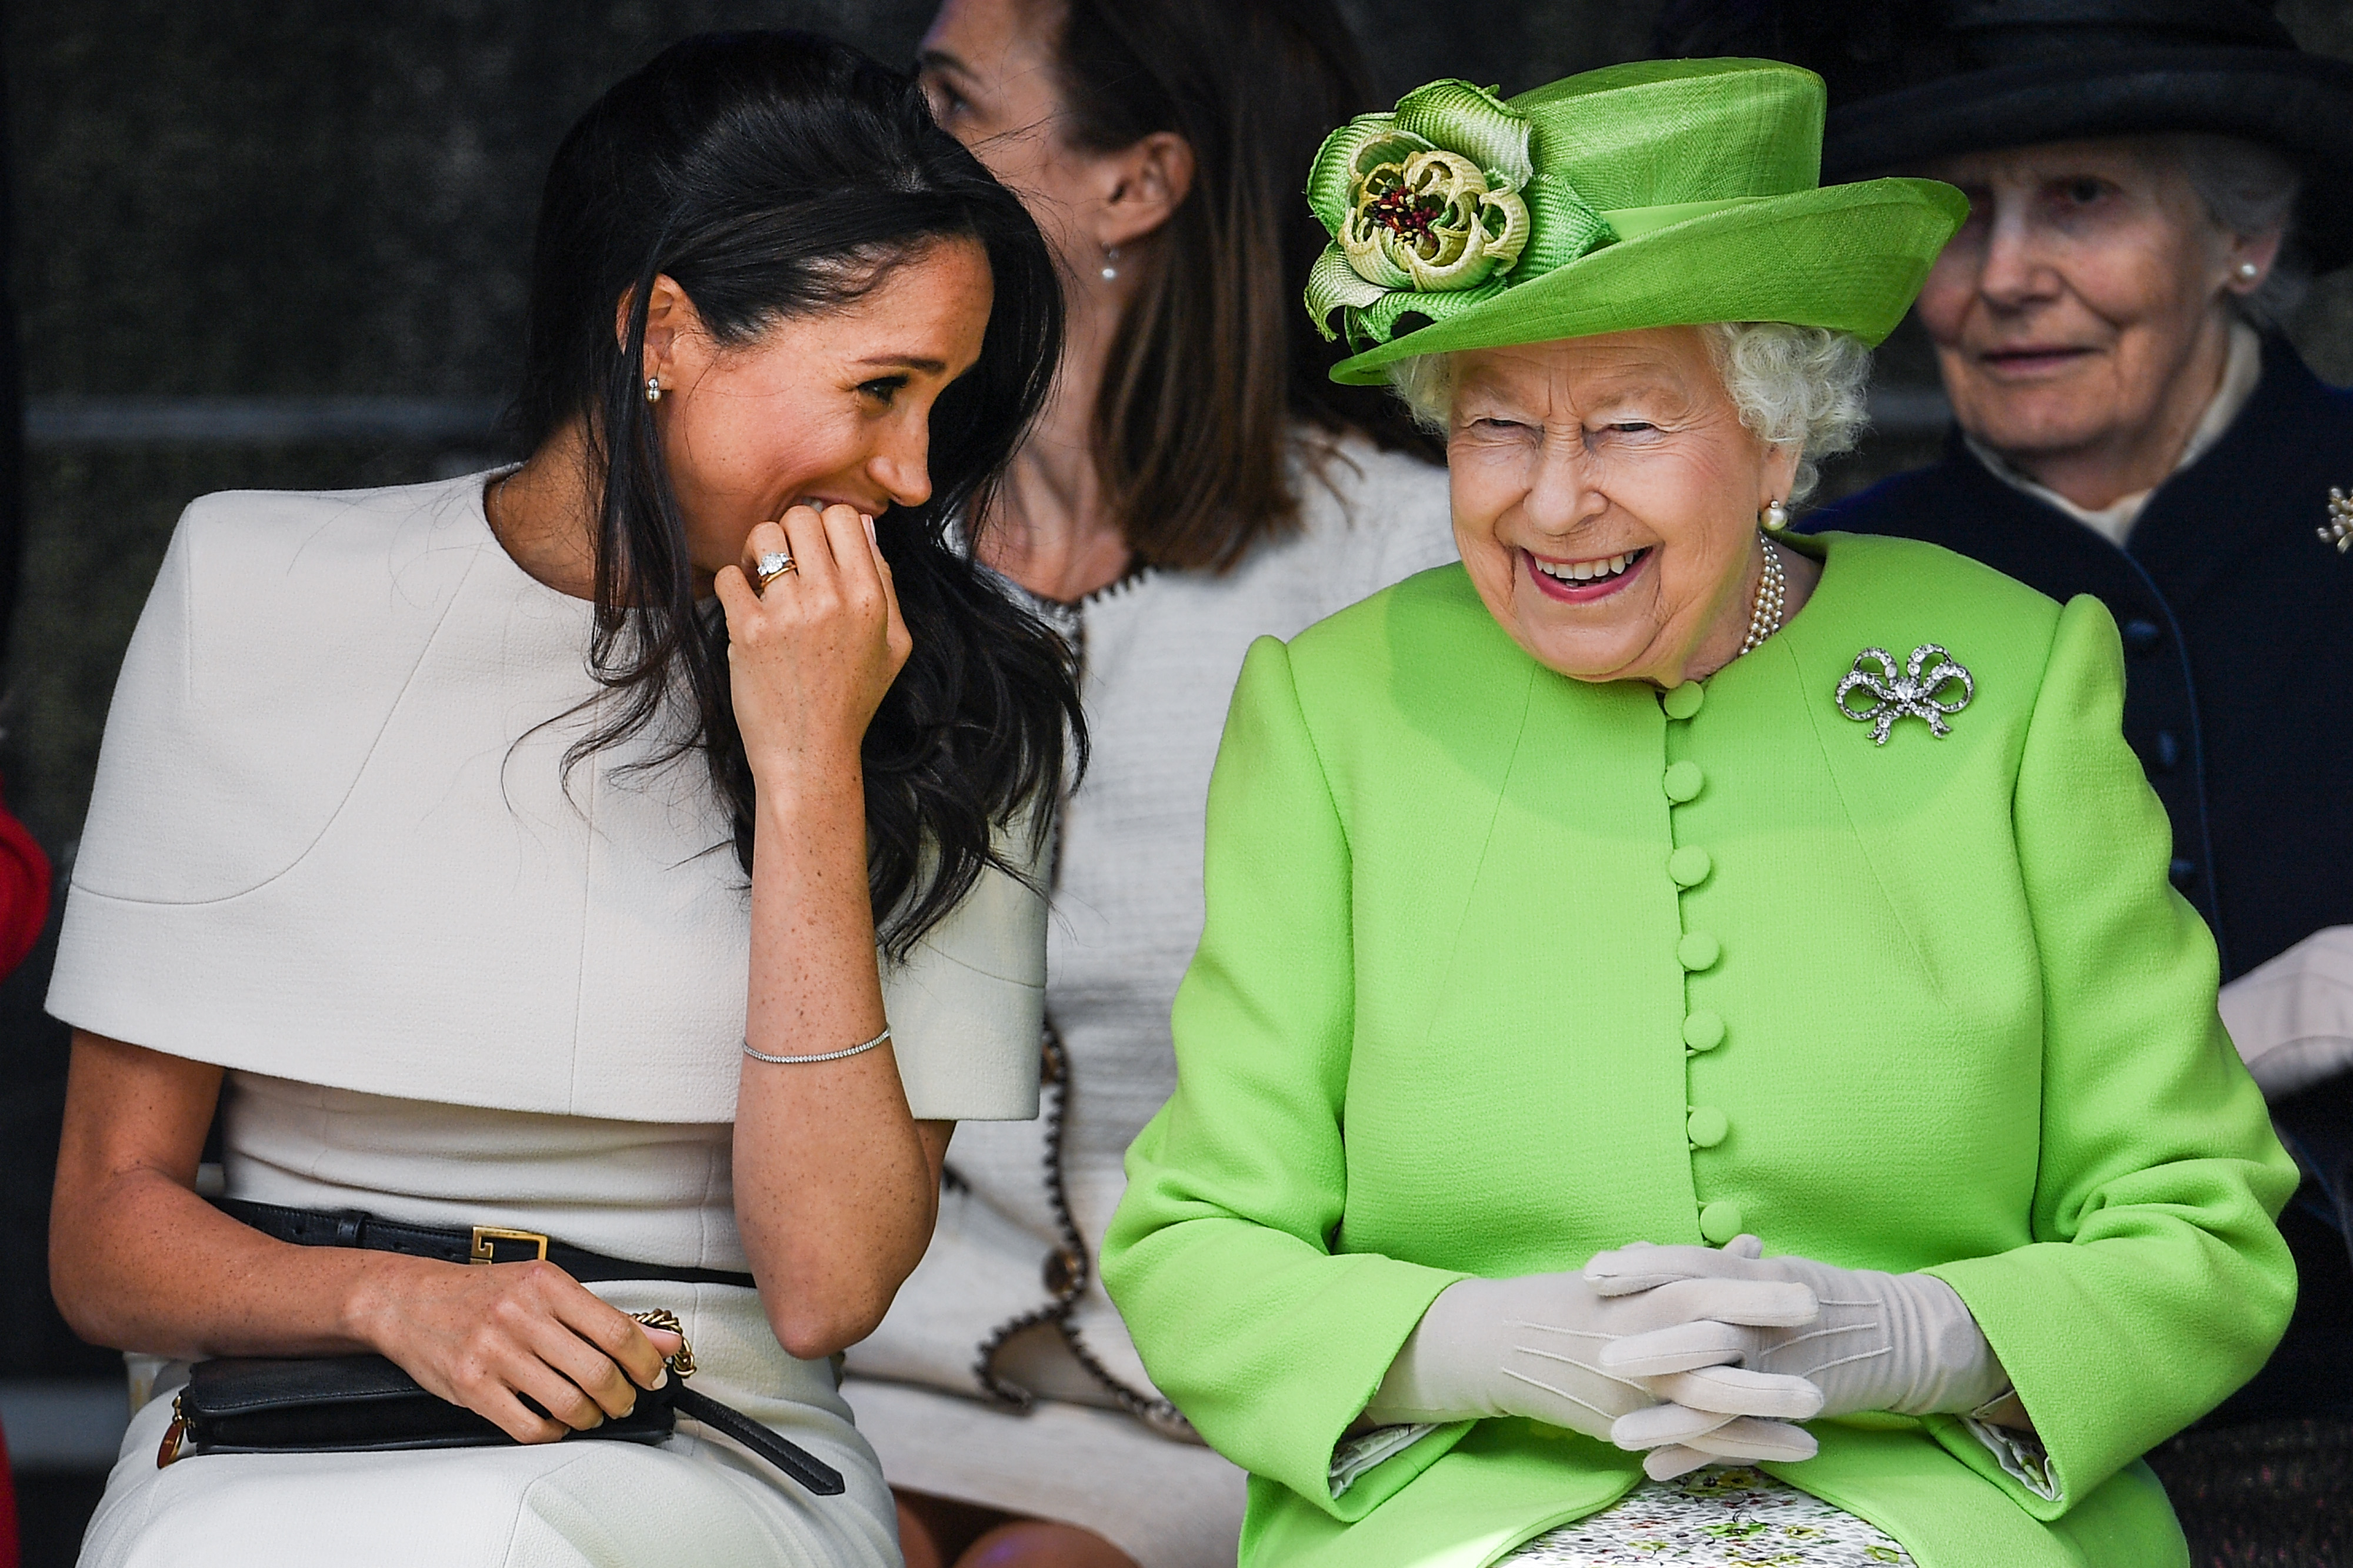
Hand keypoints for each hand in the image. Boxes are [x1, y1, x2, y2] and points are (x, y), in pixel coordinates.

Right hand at [350, 1255, 682, 1443]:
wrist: (409, 1300)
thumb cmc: (481, 1294)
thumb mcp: (545, 1289)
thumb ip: (605, 1316)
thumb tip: (663, 1341)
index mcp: (546, 1285)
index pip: (617, 1331)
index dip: (647, 1362)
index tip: (654, 1376)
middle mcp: (521, 1316)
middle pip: (597, 1372)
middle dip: (622, 1397)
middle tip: (623, 1401)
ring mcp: (494, 1352)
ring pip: (567, 1403)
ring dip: (590, 1417)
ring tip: (590, 1412)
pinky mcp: (471, 1386)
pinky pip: (528, 1426)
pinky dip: (552, 1432)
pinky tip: (554, 1423)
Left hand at [713, 504, 911, 782]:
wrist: (811, 752)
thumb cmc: (851, 699)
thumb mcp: (894, 643)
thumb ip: (884, 583)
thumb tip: (863, 527)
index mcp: (869, 598)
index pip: (843, 517)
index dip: (826, 525)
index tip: (816, 550)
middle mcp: (831, 599)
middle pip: (801, 517)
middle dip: (789, 534)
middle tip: (785, 564)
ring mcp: (789, 613)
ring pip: (763, 536)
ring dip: (758, 552)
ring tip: (761, 579)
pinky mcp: (749, 631)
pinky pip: (729, 576)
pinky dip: (732, 586)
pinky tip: (745, 609)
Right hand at [1365, 1269, 1824, 1455]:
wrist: (1500, 1346)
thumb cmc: (1570, 1300)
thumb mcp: (1625, 1273)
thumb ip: (1690, 1264)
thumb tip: (1751, 1248)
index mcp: (1633, 1299)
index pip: (1699, 1291)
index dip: (1752, 1294)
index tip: (1806, 1295)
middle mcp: (1632, 1345)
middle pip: (1706, 1350)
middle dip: (1764, 1356)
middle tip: (1819, 1363)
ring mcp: (1628, 1391)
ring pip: (1703, 1404)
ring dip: (1764, 1411)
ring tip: (1817, 1415)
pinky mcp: (1624, 1426)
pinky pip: (1692, 1442)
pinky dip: (1743, 1447)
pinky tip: (1791, 1447)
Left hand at [1586, 1236, 2005, 1477]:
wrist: (1892, 1333)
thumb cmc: (1816, 1294)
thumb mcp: (1762, 1269)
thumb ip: (1705, 1265)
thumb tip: (1642, 1248)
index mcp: (1752, 1275)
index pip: (1689, 1263)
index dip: (1641, 1267)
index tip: (1593, 1273)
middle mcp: (1761, 1318)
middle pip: (1700, 1327)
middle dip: (1650, 1344)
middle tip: (1601, 1356)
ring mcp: (1776, 1364)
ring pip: (1715, 1392)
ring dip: (1665, 1419)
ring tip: (1616, 1436)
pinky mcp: (1790, 1403)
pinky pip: (1738, 1433)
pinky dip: (1698, 1454)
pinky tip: (1656, 1467)